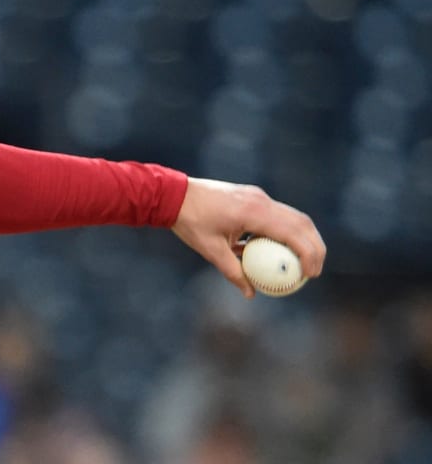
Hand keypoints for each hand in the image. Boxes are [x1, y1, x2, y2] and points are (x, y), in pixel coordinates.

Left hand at [170, 177, 325, 297]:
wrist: (173, 193)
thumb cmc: (190, 221)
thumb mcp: (210, 250)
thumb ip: (232, 272)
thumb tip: (250, 294)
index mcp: (254, 212)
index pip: (293, 233)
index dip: (308, 254)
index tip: (310, 275)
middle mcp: (261, 201)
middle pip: (302, 223)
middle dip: (315, 247)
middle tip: (314, 271)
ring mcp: (258, 196)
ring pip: (293, 216)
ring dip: (304, 238)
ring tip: (305, 262)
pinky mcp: (252, 196)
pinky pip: (277, 214)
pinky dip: (285, 231)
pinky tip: (279, 250)